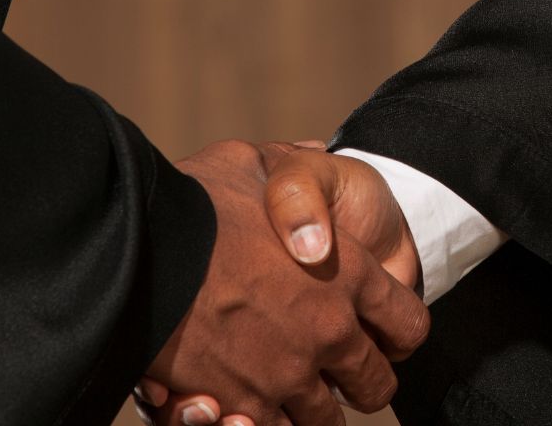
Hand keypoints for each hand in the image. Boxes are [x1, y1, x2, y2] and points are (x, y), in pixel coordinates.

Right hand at [138, 140, 427, 425]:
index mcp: (349, 271)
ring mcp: (289, 373)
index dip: (400, 328)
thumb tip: (312, 153)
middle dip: (364, 382)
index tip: (385, 332)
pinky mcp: (245, 405)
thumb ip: (293, 172)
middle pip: (374, 384)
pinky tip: (250, 406)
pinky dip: (268, 423)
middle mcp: (329, 329)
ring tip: (293, 392)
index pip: (408, 322)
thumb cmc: (202, 200)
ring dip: (313, 409)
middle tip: (345, 376)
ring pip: (324, 419)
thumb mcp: (257, 163)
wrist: (144, 248)